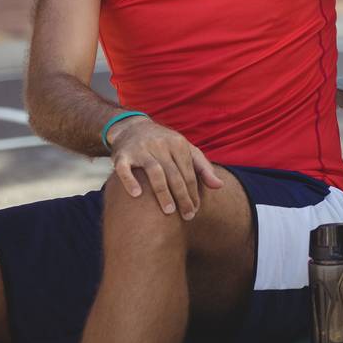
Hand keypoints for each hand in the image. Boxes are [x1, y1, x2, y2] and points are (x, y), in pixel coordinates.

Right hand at [107, 117, 222, 218]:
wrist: (132, 127)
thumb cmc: (164, 143)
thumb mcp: (186, 150)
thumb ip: (203, 167)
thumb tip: (220, 186)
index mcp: (178, 144)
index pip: (189, 172)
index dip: (193, 192)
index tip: (195, 210)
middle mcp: (161, 145)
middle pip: (175, 174)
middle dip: (183, 196)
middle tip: (187, 216)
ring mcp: (141, 149)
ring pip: (155, 171)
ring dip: (162, 192)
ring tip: (169, 211)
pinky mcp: (122, 155)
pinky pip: (124, 169)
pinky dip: (130, 181)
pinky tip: (137, 195)